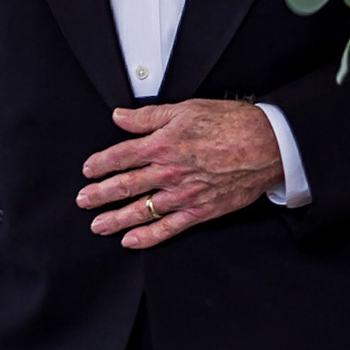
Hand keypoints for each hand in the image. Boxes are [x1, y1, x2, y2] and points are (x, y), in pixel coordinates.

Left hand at [77, 99, 284, 248]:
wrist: (265, 145)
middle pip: (124, 186)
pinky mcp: (199, 211)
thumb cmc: (230, 124)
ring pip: (141, 210)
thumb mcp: (185, 109)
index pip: (120, 156)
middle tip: (83, 201)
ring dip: (116, 219)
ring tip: (98, 225)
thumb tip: (121, 117)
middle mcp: (168, 172)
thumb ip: (149, 116)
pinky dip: (147, 237)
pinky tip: (131, 241)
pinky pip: (167, 228)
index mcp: (162, 145)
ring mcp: (182, 194)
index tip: (88, 170)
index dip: (100, 164)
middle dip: (99, 195)